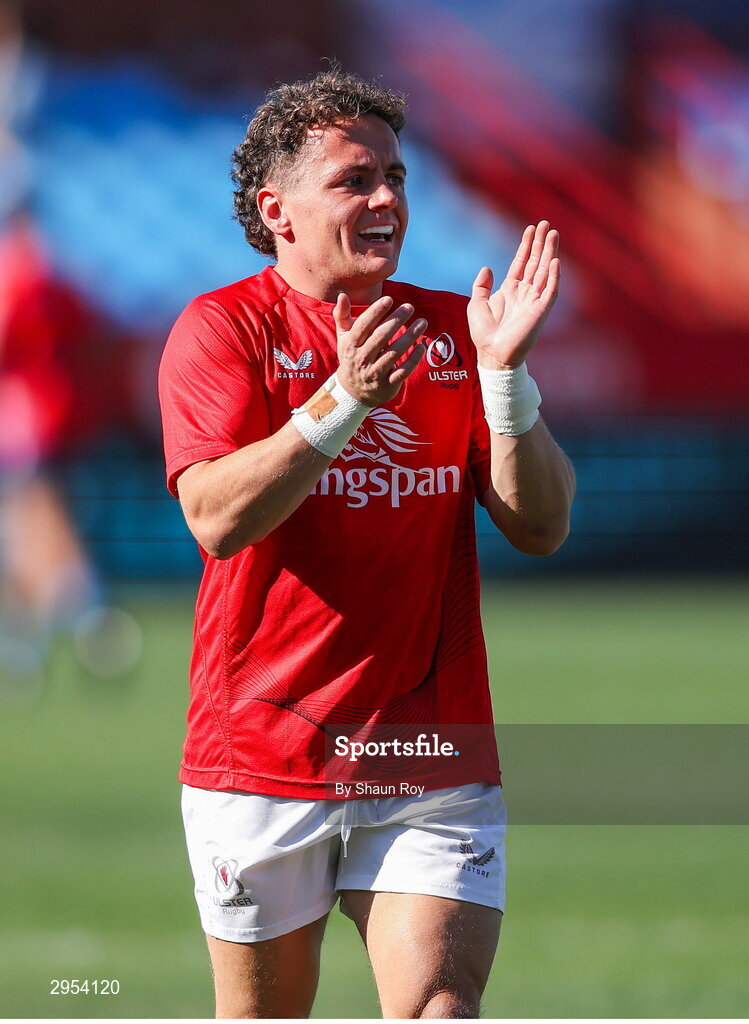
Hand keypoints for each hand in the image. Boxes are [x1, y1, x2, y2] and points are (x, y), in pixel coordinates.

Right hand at [333, 293, 426, 406]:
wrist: (353, 392)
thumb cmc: (352, 357)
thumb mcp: (344, 338)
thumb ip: (342, 316)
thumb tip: (342, 294)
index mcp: (351, 345)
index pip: (363, 326)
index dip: (376, 312)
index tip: (389, 299)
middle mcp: (362, 359)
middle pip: (380, 337)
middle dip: (396, 320)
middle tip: (409, 307)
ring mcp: (374, 373)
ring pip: (394, 353)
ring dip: (410, 336)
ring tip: (422, 322)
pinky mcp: (387, 385)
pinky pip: (403, 371)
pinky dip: (413, 359)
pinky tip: (422, 347)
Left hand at [468, 221, 559, 369]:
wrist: (492, 353)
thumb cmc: (484, 333)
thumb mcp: (476, 304)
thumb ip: (481, 285)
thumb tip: (487, 268)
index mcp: (511, 289)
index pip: (522, 262)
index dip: (526, 245)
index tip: (531, 229)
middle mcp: (525, 292)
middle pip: (536, 262)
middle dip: (541, 243)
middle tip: (547, 224)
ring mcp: (534, 300)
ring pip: (545, 271)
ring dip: (550, 252)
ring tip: (553, 234)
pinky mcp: (540, 311)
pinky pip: (550, 291)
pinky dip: (554, 276)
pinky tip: (556, 261)